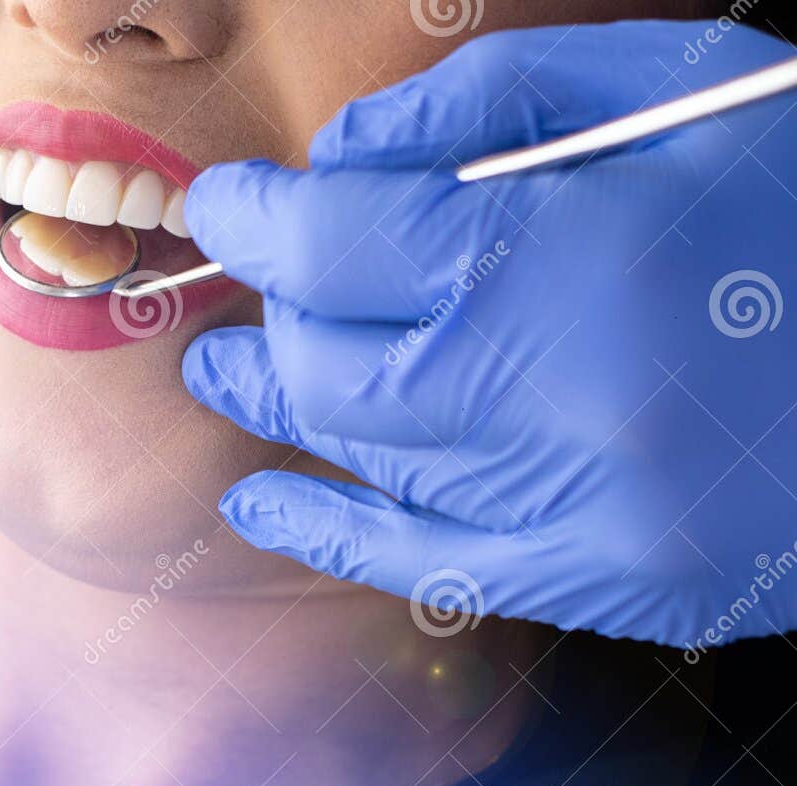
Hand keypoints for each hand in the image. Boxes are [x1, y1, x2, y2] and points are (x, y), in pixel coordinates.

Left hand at [180, 21, 796, 648]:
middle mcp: (565, 399)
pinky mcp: (616, 577)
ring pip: (372, 457)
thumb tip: (339, 162)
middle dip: (281, 312)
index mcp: (579, 256)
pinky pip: (431, 567)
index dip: (258, 220)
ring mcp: (588, 510)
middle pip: (335, 365)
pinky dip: (332, 529)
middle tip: (257, 280)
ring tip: (233, 371)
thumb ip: (486, 108)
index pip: (338, 247)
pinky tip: (263, 498)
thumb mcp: (675, 89)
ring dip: (291, 404)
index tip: (228, 204)